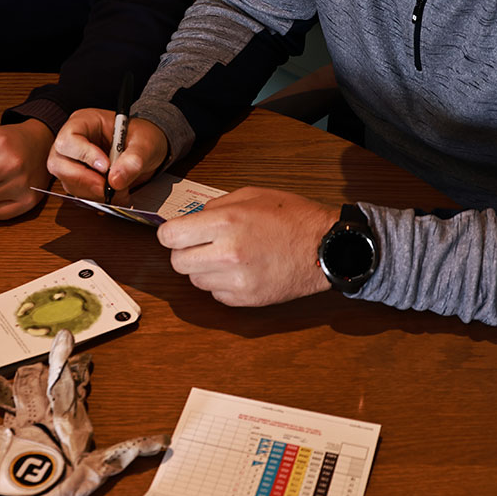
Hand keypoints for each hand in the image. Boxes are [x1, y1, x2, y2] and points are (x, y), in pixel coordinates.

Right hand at [47, 109, 168, 200]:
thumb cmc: (143, 138)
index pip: (69, 139)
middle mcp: (73, 142)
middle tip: (107, 187)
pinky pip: (79, 193)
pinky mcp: (80, 179)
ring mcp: (74, 162)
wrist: (148, 151)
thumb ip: (134, 158)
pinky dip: (97, 198)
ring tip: (119, 190)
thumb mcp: (145, 143)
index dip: (84, 155)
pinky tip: (116, 194)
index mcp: (84, 122)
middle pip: (58, 163)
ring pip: (67, 182)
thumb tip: (115, 180)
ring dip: (92, 192)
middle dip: (82, 179)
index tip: (106, 167)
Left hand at [157, 188, 336, 306]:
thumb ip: (216, 207)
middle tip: (201, 245)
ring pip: (195, 281)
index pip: (170, 237)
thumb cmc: (293, 218)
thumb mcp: (252, 195)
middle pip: (177, 262)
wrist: (326, 247)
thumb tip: (192, 219)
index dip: (170, 234)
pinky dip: (222, 285)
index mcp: (226, 223)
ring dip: (204, 269)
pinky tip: (240, 271)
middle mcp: (227, 253)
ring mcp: (237, 280)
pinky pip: (216, 295)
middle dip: (185, 252)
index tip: (177, 234)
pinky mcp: (246, 300)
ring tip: (226, 257)